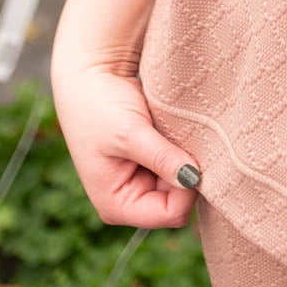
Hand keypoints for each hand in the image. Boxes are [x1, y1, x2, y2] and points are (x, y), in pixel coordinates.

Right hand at [51, 62, 201, 230]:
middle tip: (181, 139)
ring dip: (186, 158)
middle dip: (186, 172)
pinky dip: (183, 148)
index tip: (191, 155)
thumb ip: (162, 158)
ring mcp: (141, 180)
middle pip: (180, 200)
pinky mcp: (150, 162)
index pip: (171, 214)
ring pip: (183, 181)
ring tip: (174, 131)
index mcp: (116, 205)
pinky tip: (176, 129)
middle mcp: (130, 199)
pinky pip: (179, 164)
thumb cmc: (99, 105)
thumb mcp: (131, 133)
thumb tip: (194, 179)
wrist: (92, 73)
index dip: (188, 188)